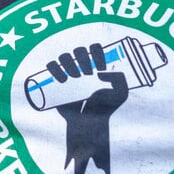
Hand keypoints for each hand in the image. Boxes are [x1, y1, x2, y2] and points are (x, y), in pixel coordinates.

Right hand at [49, 44, 128, 173]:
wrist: (89, 124)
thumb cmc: (105, 107)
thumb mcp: (121, 94)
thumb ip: (119, 80)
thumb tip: (100, 73)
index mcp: (96, 65)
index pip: (95, 49)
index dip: (96, 52)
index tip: (101, 67)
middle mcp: (81, 66)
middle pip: (79, 51)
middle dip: (83, 58)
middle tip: (88, 73)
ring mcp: (68, 73)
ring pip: (64, 57)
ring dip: (69, 62)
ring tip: (75, 77)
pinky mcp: (56, 82)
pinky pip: (52, 67)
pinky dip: (54, 68)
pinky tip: (62, 79)